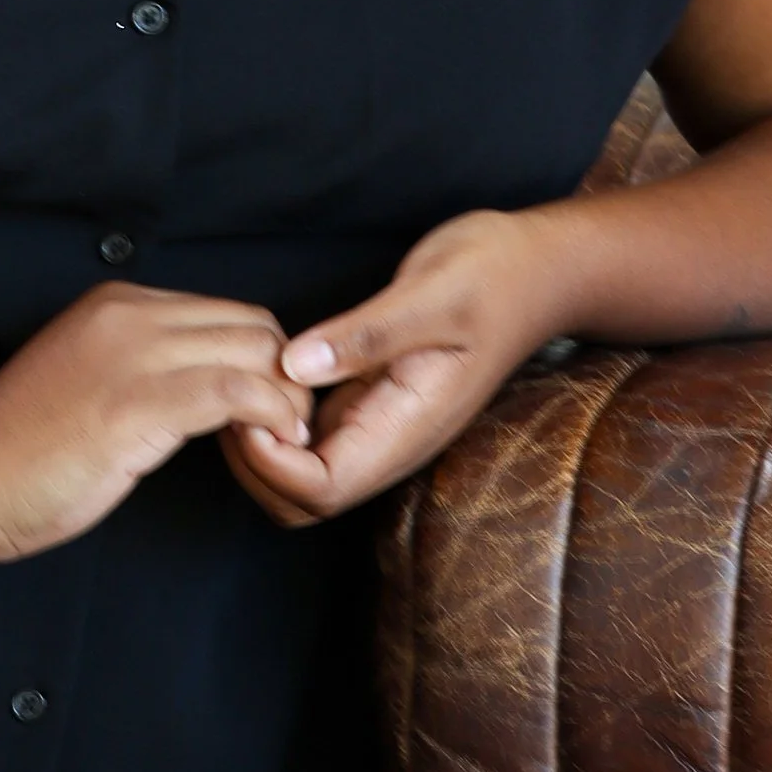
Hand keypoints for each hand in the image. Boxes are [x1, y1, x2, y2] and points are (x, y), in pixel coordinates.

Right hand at [0, 280, 314, 562]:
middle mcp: (130, 314)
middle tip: (286, 430)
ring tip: (282, 443)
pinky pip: (235, 392)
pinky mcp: (136, 404)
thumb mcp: (89, 379)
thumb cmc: (19, 448)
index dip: (262, 361)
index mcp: (118, 304)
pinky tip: (267, 447)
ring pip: (255, 353)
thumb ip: (143, 367)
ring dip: (286, 401)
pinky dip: (269, 418)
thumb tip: (207, 388)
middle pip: (254, 326)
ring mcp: (132, 355)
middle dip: (287, 377)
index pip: (228, 313)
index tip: (265, 411)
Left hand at [221, 209, 565, 528]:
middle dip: (254, 465)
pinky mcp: (368, 399)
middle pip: (303, 500)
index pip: (323, 489)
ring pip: (302, 475)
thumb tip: (294, 365)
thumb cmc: (495, 277)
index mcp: (408, 429)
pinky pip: (311, 436)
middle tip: (232, 395)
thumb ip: (367, 334)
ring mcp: (378, 423)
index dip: (272, 463)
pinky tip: (262, 372)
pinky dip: (275, 418)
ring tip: (241, 381)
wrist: (539, 270)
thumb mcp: (433, 294)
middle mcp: (390, 440)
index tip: (248, 405)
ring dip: (260, 445)